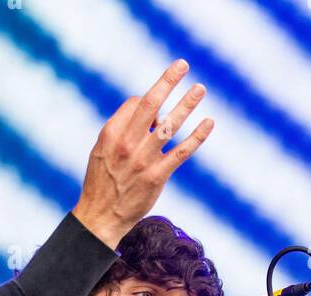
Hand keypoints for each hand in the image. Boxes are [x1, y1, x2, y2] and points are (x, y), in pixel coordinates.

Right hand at [73, 59, 213, 247]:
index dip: (151, 100)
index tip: (159, 107)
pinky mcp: (157, 176)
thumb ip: (122, 129)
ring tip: (200, 88)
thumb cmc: (103, 181)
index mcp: (112, 132)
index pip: (137, 104)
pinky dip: (197, 136)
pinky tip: (208, 123)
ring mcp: (143, 160)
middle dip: (167, 81)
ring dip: (187, 104)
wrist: (101, 216)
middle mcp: (127, 143)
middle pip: (151, 104)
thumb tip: (150, 113)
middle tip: (183, 64)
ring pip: (169, 125)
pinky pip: (181, 152)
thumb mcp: (102, 149)